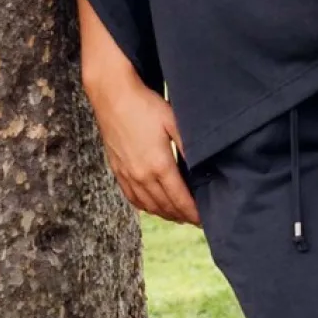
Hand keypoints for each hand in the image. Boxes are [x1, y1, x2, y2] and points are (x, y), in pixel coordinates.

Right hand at [84, 68, 200, 225]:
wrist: (112, 97)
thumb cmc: (146, 106)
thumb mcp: (174, 123)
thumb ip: (188, 147)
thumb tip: (203, 167)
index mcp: (159, 166)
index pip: (180, 200)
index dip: (193, 213)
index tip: (205, 220)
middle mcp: (142, 176)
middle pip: (166, 207)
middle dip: (183, 216)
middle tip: (196, 220)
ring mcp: (128, 175)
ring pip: (149, 206)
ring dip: (166, 214)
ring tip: (180, 216)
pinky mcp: (118, 171)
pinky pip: (133, 198)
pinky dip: (147, 207)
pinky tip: (154, 207)